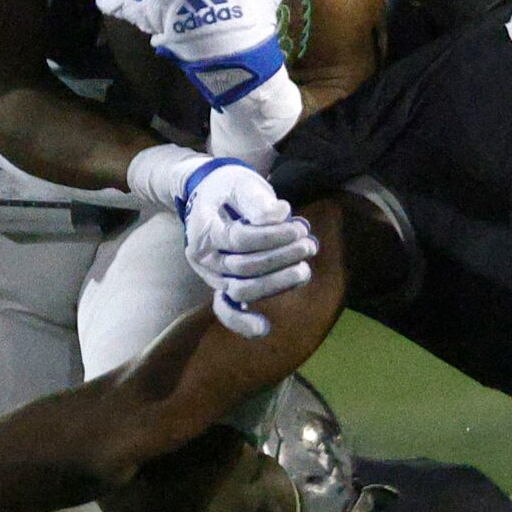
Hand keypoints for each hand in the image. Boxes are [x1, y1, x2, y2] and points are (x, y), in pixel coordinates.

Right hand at [179, 157, 315, 339]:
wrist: (210, 197)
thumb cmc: (230, 188)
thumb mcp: (241, 183)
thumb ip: (257, 200)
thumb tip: (280, 214)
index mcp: (203, 228)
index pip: (241, 239)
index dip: (273, 237)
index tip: (299, 227)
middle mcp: (203, 257)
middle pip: (244, 267)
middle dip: (282, 258)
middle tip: (308, 245)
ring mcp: (211, 275)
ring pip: (242, 289)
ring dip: (277, 283)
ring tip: (304, 269)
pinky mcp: (221, 285)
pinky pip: (227, 309)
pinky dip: (243, 321)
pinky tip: (263, 328)